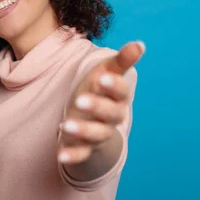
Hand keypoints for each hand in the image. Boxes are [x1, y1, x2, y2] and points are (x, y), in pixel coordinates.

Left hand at [58, 41, 144, 164]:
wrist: (94, 118)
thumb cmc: (100, 90)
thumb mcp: (107, 72)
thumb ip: (121, 60)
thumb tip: (139, 44)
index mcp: (118, 97)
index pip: (121, 92)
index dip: (113, 86)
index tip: (102, 78)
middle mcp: (112, 117)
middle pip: (110, 114)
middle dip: (96, 107)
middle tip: (79, 100)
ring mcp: (99, 133)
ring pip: (96, 134)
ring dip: (82, 131)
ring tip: (65, 126)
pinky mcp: (85, 147)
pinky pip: (81, 154)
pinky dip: (72, 155)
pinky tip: (59, 155)